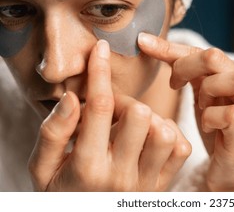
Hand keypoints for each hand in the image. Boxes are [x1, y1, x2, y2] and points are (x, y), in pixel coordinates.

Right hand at [28, 40, 190, 190]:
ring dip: (151, 118)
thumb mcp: (43, 168)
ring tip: (134, 126)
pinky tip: (152, 138)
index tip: (100, 49)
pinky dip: (170, 134)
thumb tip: (74, 97)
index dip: (99, 72)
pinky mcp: (163, 185)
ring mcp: (147, 182)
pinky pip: (180, 147)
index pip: (100, 107)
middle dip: (126, 101)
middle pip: (140, 114)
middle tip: (114, 111)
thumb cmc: (62, 193)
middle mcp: (122, 175)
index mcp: (88, 166)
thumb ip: (54, 133)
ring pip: (164, 130)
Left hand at [138, 33, 233, 190]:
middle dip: (186, 67)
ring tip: (201, 105)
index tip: (143, 44)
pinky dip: (212, 119)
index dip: (170, 47)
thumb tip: (148, 42)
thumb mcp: (199, 91)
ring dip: (209, 90)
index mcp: (233, 68)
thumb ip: (183, 68)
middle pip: (215, 57)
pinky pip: (232, 115)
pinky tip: (207, 125)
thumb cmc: (216, 123)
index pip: (199, 49)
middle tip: (174, 84)